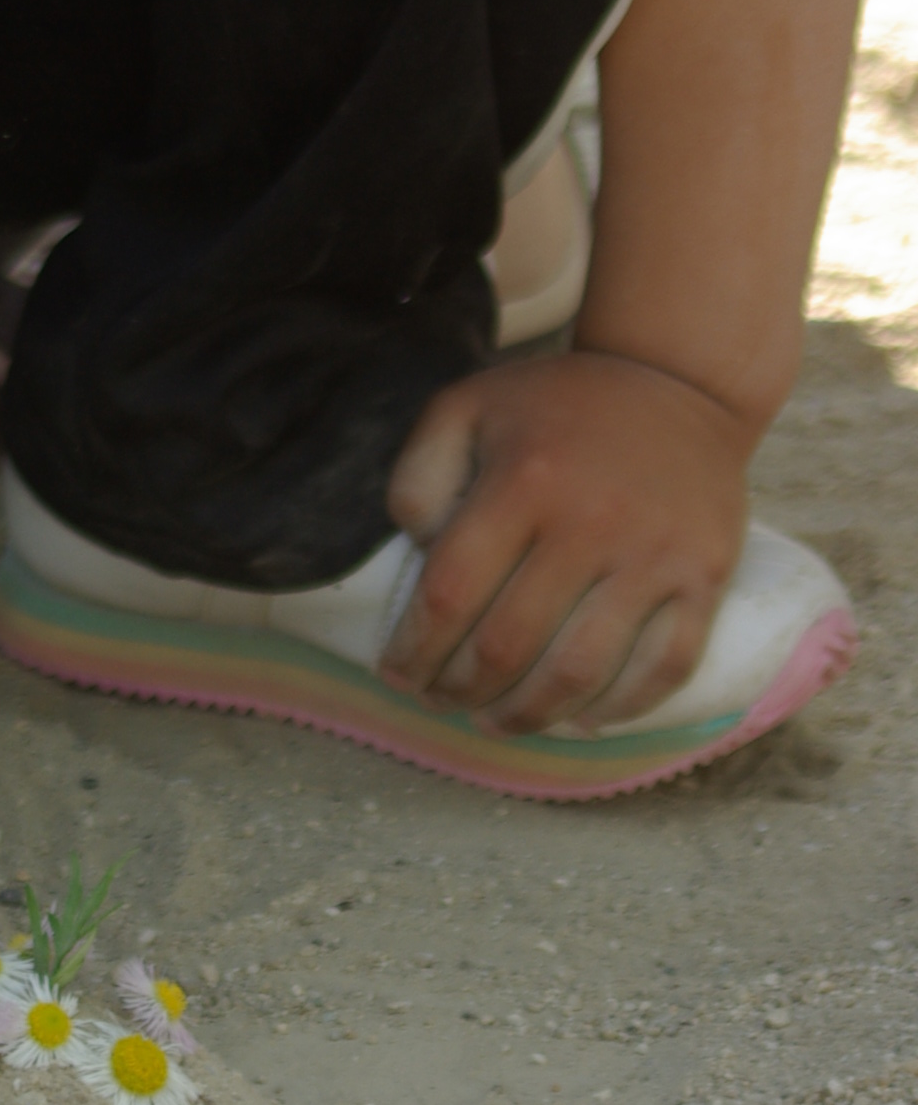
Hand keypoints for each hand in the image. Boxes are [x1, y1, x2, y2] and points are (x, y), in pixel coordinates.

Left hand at [379, 351, 749, 733]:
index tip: (398, 674)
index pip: (451, 593)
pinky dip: (620, 708)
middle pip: (509, 644)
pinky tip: (581, 719)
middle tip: (441, 702)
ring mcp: (653, 556)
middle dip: (461, 689)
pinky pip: (664, 667)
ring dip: (529, 715)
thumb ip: (421, 476)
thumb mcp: (466, 407)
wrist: (677, 382)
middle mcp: (589, 524)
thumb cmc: (556, 405)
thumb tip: (419, 555)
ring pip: (581, 672)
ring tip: (497, 722)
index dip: (416, 648)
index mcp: (522, 481)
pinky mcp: (706, 576)